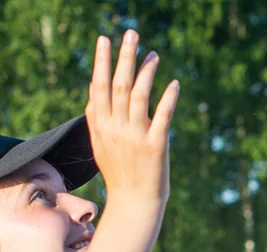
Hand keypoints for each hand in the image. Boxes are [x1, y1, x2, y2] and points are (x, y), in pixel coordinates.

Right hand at [85, 31, 177, 206]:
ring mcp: (135, 136)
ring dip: (147, 71)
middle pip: (119, 84)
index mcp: (100, 126)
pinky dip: (168, 98)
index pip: (99, 86)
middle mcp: (115, 128)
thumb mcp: (99, 144)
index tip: (104, 39)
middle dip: (124, 56)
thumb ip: (96, 118)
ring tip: (154, 54)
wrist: (134, 203)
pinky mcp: (156, 145)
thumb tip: (92, 90)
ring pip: (139, 95)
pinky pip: (163, 115)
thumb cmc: (119, 173)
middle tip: (131, 33)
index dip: (102, 62)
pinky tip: (174, 83)